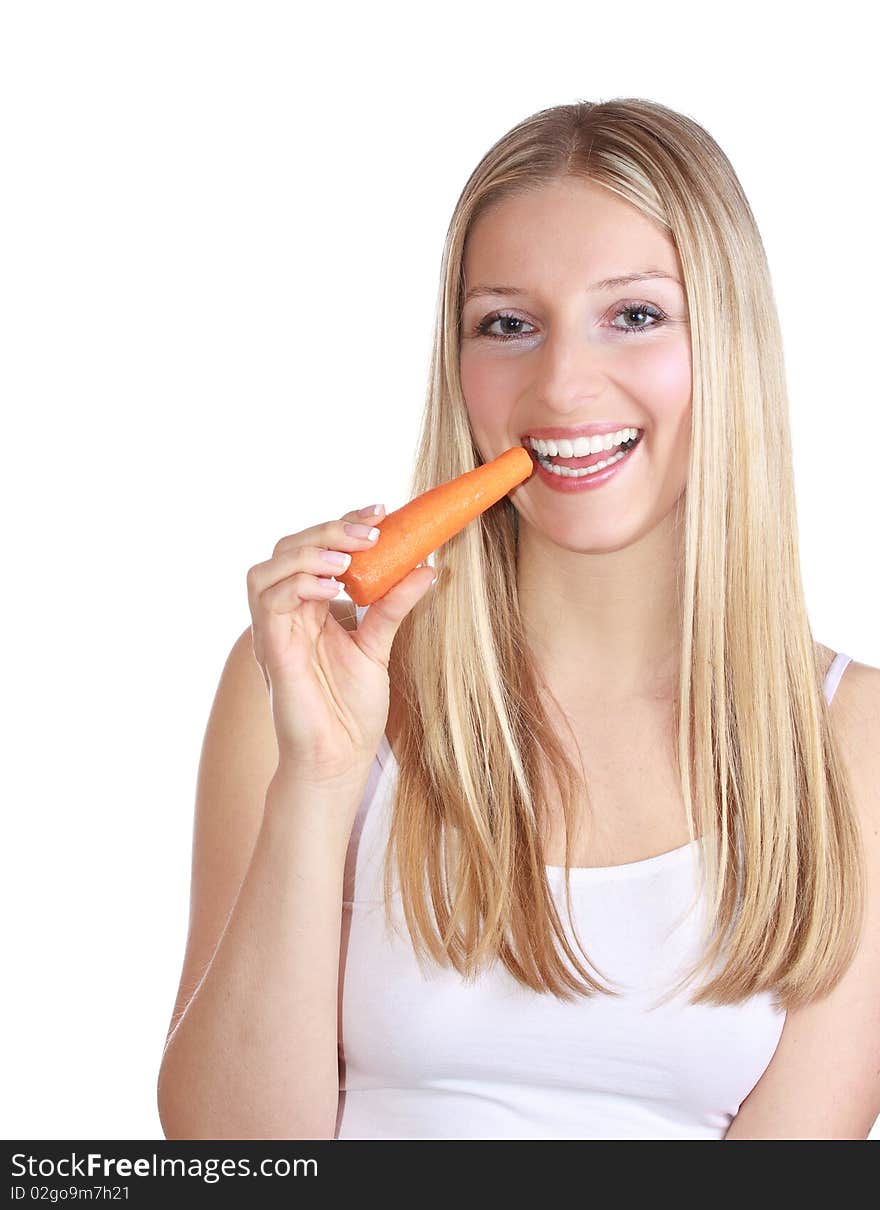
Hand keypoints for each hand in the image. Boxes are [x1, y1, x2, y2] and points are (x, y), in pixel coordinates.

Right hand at [246, 504, 435, 788]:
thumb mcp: (379, 646)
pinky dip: (297, 584)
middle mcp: (287, 614)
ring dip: (309, 552)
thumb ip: (393, 605)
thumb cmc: (351, 709)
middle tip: (371, 529)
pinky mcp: (271, 650)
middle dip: (329, 529)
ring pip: (268, 569)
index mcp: (309, 608)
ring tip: (348, 556)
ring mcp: (275, 631)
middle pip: (289, 549)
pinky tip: (331, 586)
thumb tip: (427, 566)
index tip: (380, 510)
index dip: (342, 523)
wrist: (339, 758)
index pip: (316, 548)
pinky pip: (268, 602)